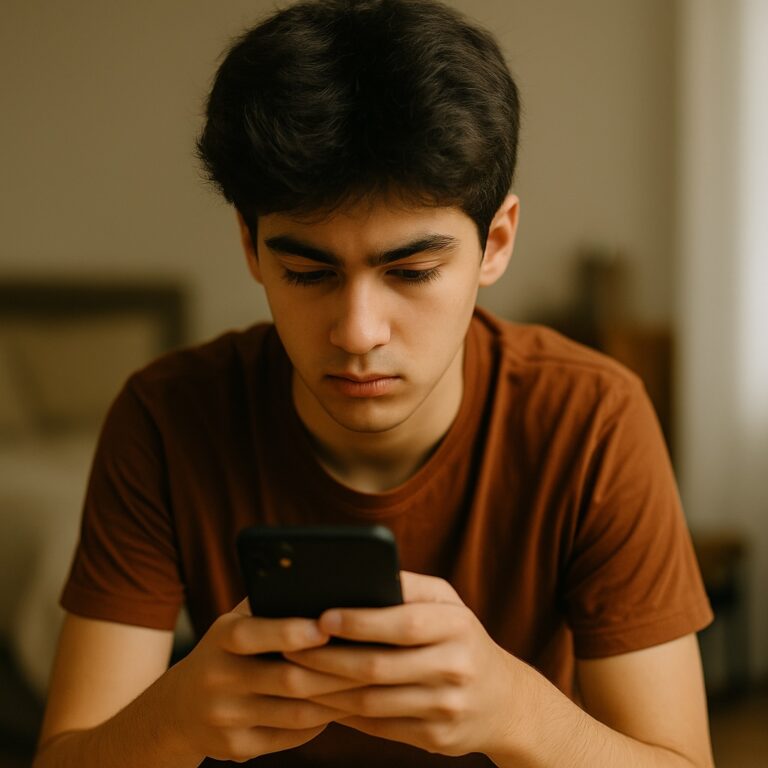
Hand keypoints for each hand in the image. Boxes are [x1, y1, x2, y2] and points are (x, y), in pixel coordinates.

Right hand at [160, 599, 362, 762]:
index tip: (326, 627)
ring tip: (367, 685)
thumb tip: (321, 582)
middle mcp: (217, 679)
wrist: (178, 710)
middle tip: (371, 660)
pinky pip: (290, 737)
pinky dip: (319, 723)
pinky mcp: (235, 748)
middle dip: (333, 670)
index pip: (252, 634)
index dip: (289, 632)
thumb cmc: (226, 652)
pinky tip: (341, 708)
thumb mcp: (235, 623)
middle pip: (285, 679)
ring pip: (294, 713)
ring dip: (335, 700)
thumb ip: (269, 604)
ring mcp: (225, 718)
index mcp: (219, 639)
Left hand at [284, 572, 527, 756]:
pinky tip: (320, 700)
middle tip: (290, 648)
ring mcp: (447, 708)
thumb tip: (354, 578)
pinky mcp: (436, 739)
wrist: (504, 701)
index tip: (321, 617)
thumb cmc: (460, 638)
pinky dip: (344, 714)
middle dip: (327, 658)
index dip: (360, 621)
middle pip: (379, 666)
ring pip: (372, 701)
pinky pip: (379, 726)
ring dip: (326, 689)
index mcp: (457, 625)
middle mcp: (456, 667)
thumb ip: (407, 588)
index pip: (403, 622)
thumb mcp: (447, 604)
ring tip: (294, 674)